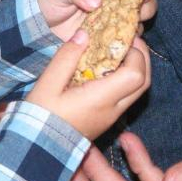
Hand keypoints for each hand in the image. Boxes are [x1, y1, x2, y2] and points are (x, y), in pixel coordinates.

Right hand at [26, 29, 150, 139]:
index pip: (135, 75)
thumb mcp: (48, 83)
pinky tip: (109, 68)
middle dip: (142, 58)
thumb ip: (67, 57)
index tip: (124, 37)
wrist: (38, 146)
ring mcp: (112, 117)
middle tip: (129, 40)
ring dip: (136, 68)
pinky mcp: (107, 119)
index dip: (136, 53)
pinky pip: (127, 97)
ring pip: (138, 91)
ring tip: (120, 50)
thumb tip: (84, 34)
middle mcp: (113, 109)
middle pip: (143, 83)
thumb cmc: (41, 115)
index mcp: (101, 99)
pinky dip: (127, 79)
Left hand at [38, 0, 155, 41]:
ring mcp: (116, 8)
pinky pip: (132, 28)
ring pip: (142, 6)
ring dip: (144, 12)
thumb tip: (96, 2)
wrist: (43, 24)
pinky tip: (127, 35)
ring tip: (134, 19)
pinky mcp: (115, 27)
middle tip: (142, 3)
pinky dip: (135, 32)